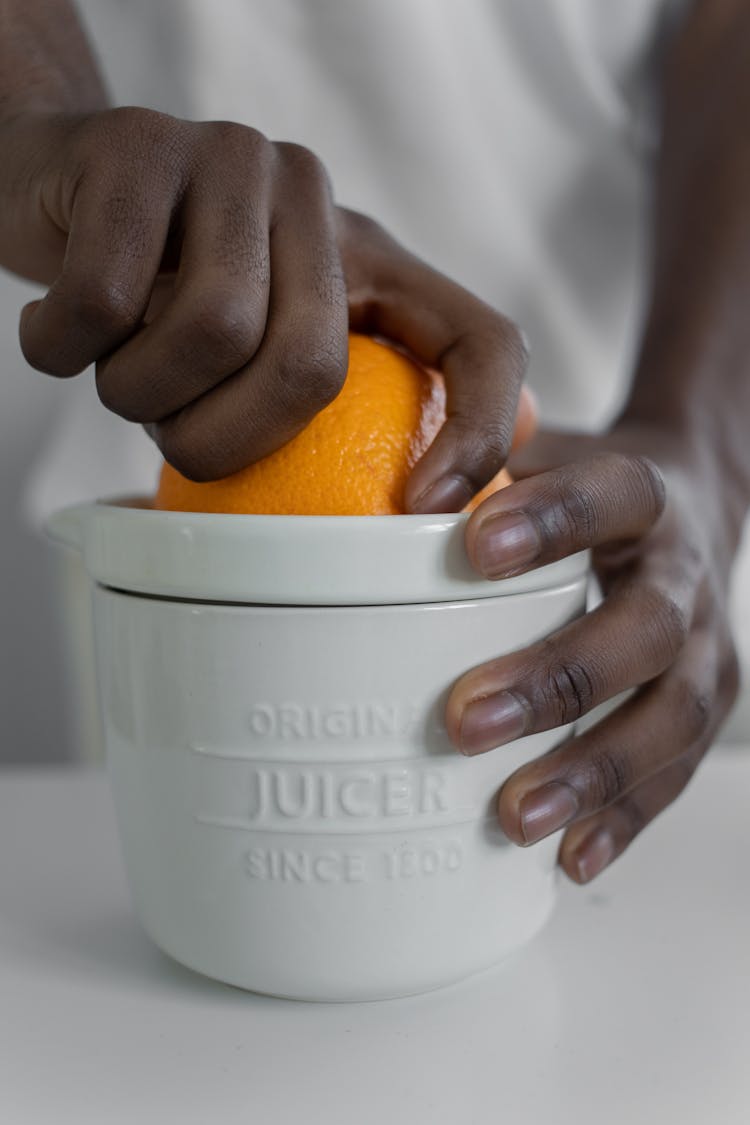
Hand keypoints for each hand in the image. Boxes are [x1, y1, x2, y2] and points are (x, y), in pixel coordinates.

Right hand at [1, 107, 526, 505]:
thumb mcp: (263, 356)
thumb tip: (430, 502)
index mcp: (370, 255)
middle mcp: (314, 196)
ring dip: (136, 395)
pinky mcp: (138, 146)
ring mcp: (231, 160)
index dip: (477, 432)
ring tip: (116, 372)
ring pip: (207, 332)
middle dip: (225, 442)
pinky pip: (104, 302)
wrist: (57, 188)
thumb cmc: (164, 300)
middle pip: (309, 366)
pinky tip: (54, 336)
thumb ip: (339, 409)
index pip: (481, 340)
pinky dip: (60, 349)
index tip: (421, 508)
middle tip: (174, 437)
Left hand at [445, 422, 739, 881]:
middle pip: (646, 629)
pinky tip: (568, 855)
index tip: (472, 545)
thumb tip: (381, 491)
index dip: (554, 520)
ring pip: (670, 715)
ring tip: (516, 813)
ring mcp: (707, 648)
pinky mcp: (708, 706)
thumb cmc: (592, 495)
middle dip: (558, 678)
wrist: (693, 513)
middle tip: (467, 718)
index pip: (613, 495)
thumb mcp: (545, 456)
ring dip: (593, 769)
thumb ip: (478, 459)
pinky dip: (623, 818)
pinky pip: (676, 772)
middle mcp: (686, 576)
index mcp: (645, 498)